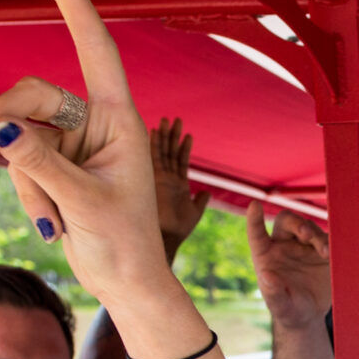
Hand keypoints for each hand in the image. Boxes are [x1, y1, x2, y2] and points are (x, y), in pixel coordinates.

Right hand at [0, 0, 168, 296]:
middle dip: (5, 127)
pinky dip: (23, 191)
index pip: (94, 46)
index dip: (71, 1)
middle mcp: (95, 122)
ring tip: (48, 217)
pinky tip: (47, 223)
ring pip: (16, 132)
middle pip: (30, 95)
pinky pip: (16, 160)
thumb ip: (38, 164)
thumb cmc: (123, 245)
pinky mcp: (51, 162)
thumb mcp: (82, 204)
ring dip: (21, 176)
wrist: (125, 283)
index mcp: (119, 119)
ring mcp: (70, 142)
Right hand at [153, 117, 212, 255]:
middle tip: (175, 119)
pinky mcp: (152, 178)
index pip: (180, 161)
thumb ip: (200, 200)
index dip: (184, 147)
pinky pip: (153, 157)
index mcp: (177, 185)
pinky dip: (154, 144)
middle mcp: (166, 179)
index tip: (187, 134)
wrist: (166, 238)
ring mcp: (158, 178)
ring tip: (167, 120)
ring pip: (162, 152)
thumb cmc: (179, 229)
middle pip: (170, 152)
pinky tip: (155, 131)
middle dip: (172, 136)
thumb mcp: (194, 212)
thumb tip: (206, 192)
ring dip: (164, 136)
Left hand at [247, 205, 333, 332]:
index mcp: (266, 255)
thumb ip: (274, 293)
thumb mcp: (281, 307)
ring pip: (310, 228)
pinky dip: (333, 243)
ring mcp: (304, 246)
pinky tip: (334, 253)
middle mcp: (284, 245)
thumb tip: (267, 276)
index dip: (254, 219)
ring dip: (318, 237)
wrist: (311, 315)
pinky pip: (328, 239)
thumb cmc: (289, 310)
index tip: (254, 206)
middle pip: (287, 222)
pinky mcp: (323, 251)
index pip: (257, 234)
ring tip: (325, 253)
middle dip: (297, 224)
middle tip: (306, 235)